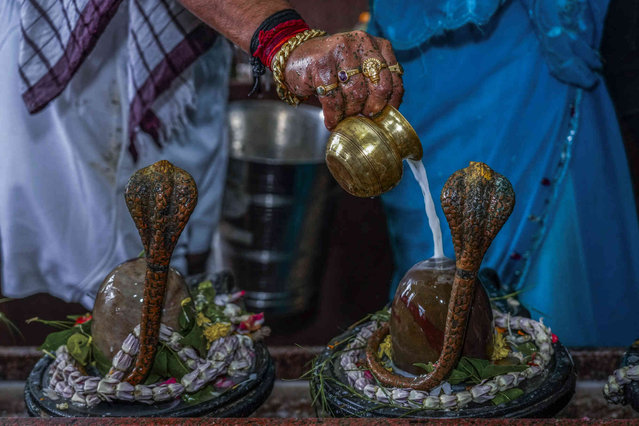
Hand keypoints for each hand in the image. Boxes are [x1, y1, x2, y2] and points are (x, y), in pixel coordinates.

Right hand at [283, 31, 403, 129]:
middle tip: (361, 117)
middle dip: (371, 108)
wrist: (297, 58)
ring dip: (350, 113)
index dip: (391, 102)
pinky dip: (334, 116)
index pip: (394, 77)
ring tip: (343, 118)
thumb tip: (387, 115)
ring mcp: (340, 50)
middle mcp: (362, 42)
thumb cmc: (334, 70)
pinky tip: (331, 121)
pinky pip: (333, 99)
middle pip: (378, 86)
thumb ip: (375, 84)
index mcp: (377, 45)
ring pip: (356, 95)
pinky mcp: (321, 63)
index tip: (382, 115)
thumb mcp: (359, 70)